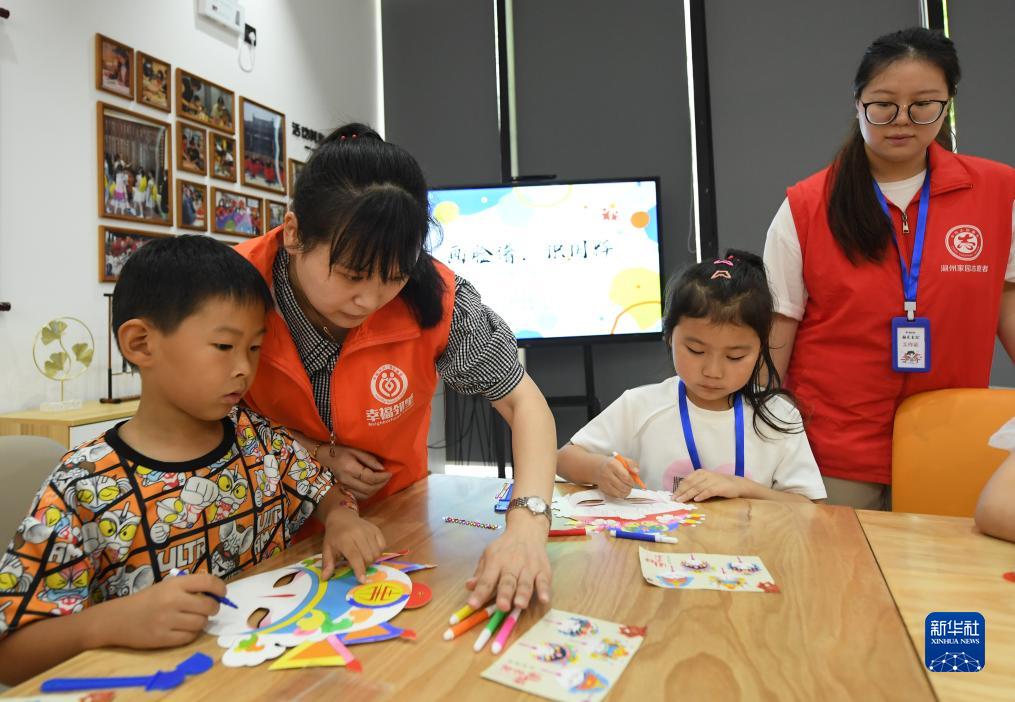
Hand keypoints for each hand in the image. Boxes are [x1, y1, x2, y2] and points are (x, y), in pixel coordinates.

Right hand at [101, 573, 224, 648]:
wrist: (118, 618)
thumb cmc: (147, 600)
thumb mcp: (167, 586)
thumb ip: (190, 588)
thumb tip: (216, 594)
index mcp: (175, 584)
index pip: (209, 582)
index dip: (220, 588)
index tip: (222, 593)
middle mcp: (172, 600)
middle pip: (209, 606)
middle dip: (213, 608)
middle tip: (208, 608)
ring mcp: (167, 620)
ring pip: (201, 623)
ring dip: (201, 621)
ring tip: (192, 619)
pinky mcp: (163, 638)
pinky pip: (189, 637)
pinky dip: (191, 634)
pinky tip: (183, 629)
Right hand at [317, 445, 390, 499]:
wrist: (324, 457)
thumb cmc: (341, 451)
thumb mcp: (356, 450)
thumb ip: (369, 460)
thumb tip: (382, 468)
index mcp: (349, 468)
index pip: (369, 477)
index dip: (382, 477)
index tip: (389, 473)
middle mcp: (346, 480)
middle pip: (368, 489)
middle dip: (381, 484)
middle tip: (387, 477)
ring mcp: (344, 487)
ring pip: (365, 495)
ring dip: (376, 490)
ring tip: (382, 481)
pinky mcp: (344, 490)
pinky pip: (360, 496)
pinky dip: (369, 493)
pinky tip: (373, 486)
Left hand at [321, 508, 385, 582]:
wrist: (342, 517)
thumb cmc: (334, 536)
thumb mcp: (327, 549)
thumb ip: (327, 564)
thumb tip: (325, 578)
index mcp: (345, 540)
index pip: (355, 557)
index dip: (359, 569)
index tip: (362, 580)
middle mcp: (359, 534)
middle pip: (367, 557)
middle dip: (364, 566)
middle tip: (357, 564)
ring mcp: (369, 531)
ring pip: (376, 553)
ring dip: (371, 560)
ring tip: (363, 557)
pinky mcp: (376, 529)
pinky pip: (382, 545)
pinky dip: (378, 552)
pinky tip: (369, 550)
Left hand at [465, 516, 551, 611]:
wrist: (527, 530)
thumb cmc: (504, 548)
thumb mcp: (488, 555)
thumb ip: (480, 573)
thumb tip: (469, 586)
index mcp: (496, 562)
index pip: (486, 579)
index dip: (480, 593)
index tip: (472, 605)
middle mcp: (512, 565)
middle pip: (508, 581)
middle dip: (505, 594)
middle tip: (502, 607)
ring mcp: (529, 568)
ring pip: (526, 582)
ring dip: (523, 594)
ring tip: (520, 605)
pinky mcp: (543, 570)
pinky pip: (544, 581)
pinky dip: (544, 590)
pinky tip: (544, 599)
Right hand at [596, 456, 637, 497]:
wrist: (597, 467)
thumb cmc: (612, 464)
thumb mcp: (623, 460)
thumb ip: (632, 464)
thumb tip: (637, 471)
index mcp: (612, 465)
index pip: (625, 477)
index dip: (631, 481)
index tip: (633, 480)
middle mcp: (607, 474)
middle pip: (623, 486)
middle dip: (630, 487)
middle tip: (630, 484)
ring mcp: (604, 483)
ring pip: (620, 493)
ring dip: (626, 492)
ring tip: (627, 487)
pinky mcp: (603, 490)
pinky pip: (615, 496)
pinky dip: (620, 494)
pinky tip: (620, 489)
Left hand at [673, 471, 747, 501]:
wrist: (736, 484)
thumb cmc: (718, 484)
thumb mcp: (705, 481)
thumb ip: (695, 485)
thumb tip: (681, 493)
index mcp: (700, 473)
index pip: (686, 481)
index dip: (679, 488)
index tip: (672, 496)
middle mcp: (705, 475)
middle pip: (690, 484)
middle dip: (681, 492)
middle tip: (674, 500)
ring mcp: (712, 480)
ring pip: (697, 488)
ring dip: (688, 495)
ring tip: (681, 501)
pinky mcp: (719, 487)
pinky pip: (708, 491)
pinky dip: (702, 495)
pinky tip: (696, 500)